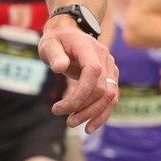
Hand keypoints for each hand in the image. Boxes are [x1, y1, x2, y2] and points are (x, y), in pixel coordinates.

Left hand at [41, 16, 118, 131]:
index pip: (93, 72)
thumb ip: (54, 55)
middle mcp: (105, 58)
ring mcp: (111, 68)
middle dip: (84, 108)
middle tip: (65, 120)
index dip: (82, 92)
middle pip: (102, 89)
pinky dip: (102, 113)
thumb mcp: (48, 44)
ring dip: (93, 114)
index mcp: (89, 48)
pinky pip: (111, 98)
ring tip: (73, 123)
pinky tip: (90, 126)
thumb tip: (60, 67)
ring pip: (110, 96)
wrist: (69, 34)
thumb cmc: (56, 41)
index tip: (63, 107)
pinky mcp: (111, 78)